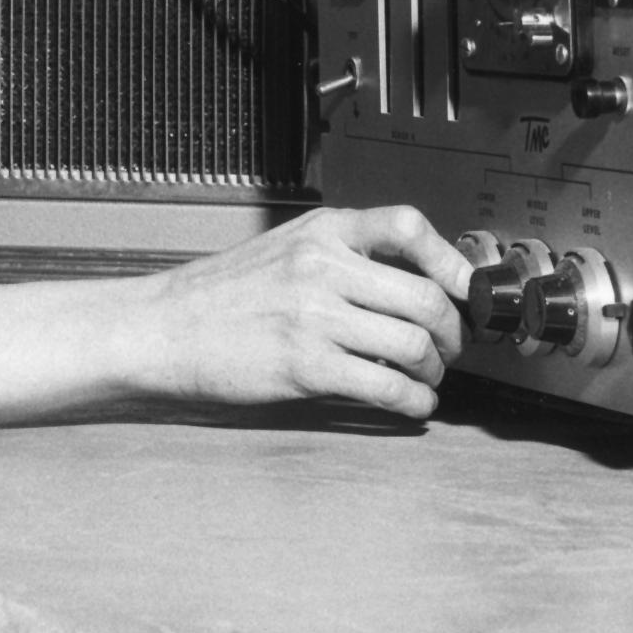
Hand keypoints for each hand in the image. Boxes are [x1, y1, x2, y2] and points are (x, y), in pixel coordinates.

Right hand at [134, 205, 472, 419]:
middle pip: (425, 298)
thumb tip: (414, 281)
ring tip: (426, 379)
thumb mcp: (284, 249)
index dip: (451, 261)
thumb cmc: (222, 294)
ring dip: (434, 372)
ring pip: (414, 345)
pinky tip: (409, 404)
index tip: (467, 289)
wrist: (165, 328)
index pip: (407, 227)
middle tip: (451, 349)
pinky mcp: (306, 366)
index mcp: (321, 232)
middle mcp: (321, 267)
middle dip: (453, 334)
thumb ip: (343, 256)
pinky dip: (413, 403)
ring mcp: (314, 317)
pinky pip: (386, 387)